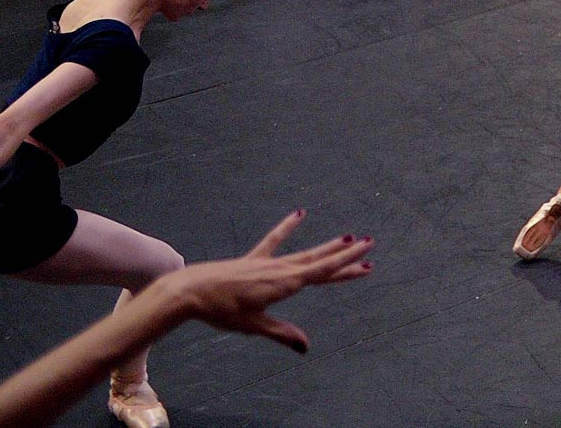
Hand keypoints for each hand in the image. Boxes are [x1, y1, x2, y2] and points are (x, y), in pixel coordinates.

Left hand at [149, 211, 373, 354]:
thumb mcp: (253, 326)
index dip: (347, 267)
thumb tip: (306, 347)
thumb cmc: (221, 311)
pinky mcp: (253, 259)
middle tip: (369, 244)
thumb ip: (281, 333)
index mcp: (285, 285)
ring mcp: (267, 262)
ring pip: (304, 252)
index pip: (323, 273)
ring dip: (327, 246)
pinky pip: (274, 240)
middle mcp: (281, 270)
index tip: (369, 260)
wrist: (190, 291)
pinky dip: (287, 227)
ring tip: (347, 236)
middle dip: (345, 255)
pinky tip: (299, 213)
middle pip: (320, 261)